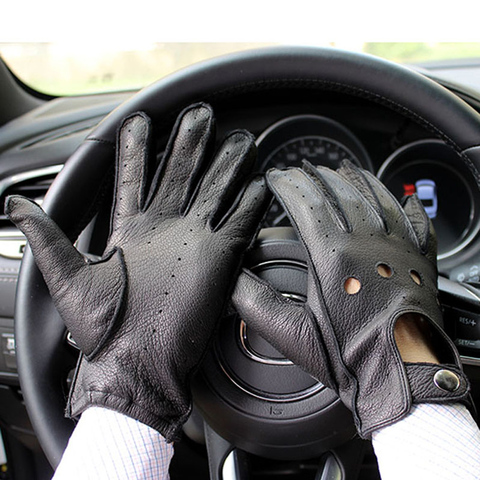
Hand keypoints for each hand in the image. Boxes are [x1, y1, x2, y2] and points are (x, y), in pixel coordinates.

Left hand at [6, 104, 269, 440]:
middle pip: (180, 174)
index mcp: (129, 229)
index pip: (133, 177)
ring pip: (213, 190)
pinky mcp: (219, 258)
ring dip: (225, 164)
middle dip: (190, 143)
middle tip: (200, 114)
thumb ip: (45, 237)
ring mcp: (194, 240)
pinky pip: (238, 223)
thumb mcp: (67, 278)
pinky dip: (249, 203)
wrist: (136, 364)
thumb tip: (13, 206)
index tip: (141, 120)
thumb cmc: (101, 329)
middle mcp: (165, 228)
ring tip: (236, 139)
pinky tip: (257, 184)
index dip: (137, 148)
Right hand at [233, 160, 468, 436]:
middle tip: (304, 168)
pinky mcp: (422, 261)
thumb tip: (230, 281)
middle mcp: (368, 243)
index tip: (276, 175)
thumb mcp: (293, 335)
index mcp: (334, 257)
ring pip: (377, 197)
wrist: (404, 379)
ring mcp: (398, 248)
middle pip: (340, 191)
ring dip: (357, 179)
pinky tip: (405, 196)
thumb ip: (256, 304)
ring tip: (344, 168)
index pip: (305, 202)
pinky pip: (417, 221)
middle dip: (316, 175)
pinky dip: (409, 204)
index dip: (287, 183)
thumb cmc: (352, 358)